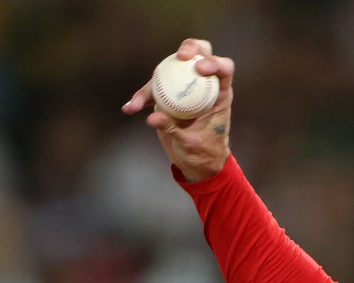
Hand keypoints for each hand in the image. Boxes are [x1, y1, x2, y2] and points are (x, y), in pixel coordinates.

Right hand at [123, 38, 233, 183]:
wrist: (195, 163)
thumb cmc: (204, 153)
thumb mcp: (192, 144)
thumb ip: (174, 129)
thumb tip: (153, 118)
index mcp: (219, 94)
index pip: (223, 69)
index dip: (214, 62)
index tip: (200, 68)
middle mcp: (203, 85)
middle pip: (199, 55)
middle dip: (189, 48)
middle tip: (180, 56)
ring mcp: (185, 87)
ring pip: (171, 69)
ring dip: (153, 82)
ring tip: (138, 103)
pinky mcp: (168, 95)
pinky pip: (153, 91)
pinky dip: (141, 99)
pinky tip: (130, 109)